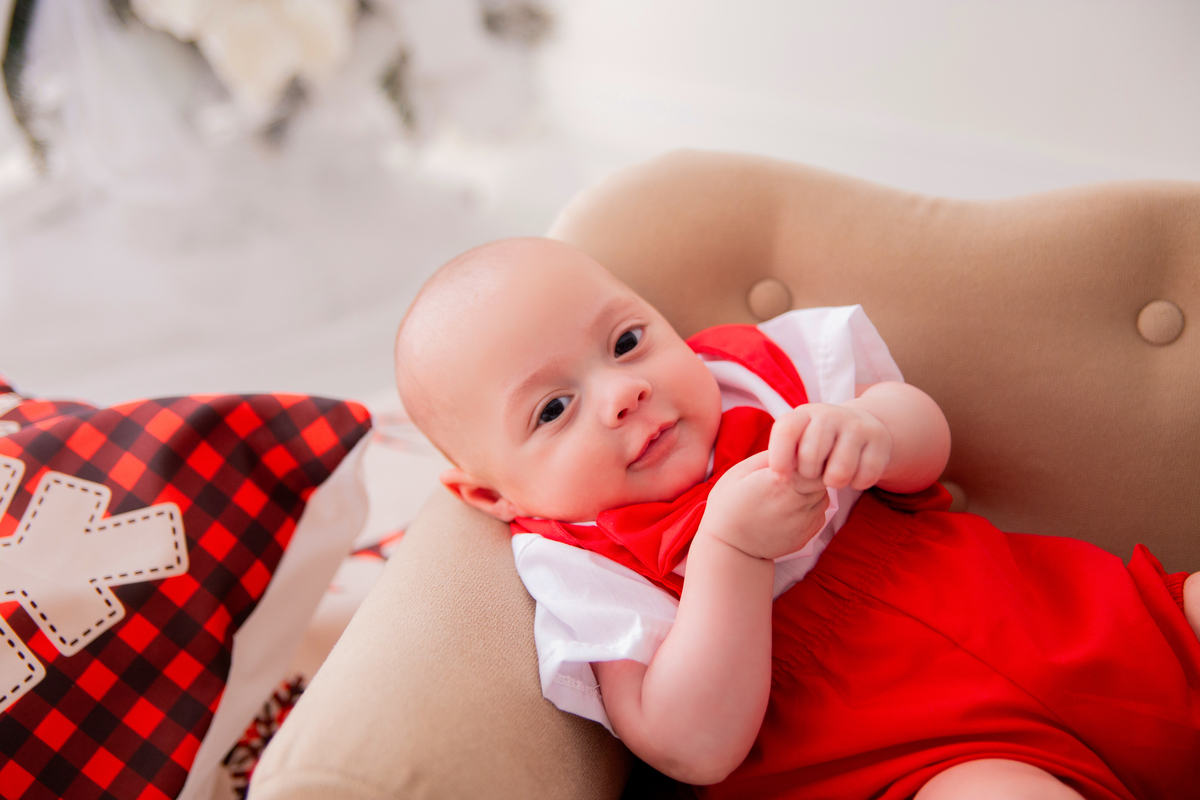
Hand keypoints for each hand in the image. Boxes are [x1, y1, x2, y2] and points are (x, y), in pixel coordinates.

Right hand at [701, 451, 829, 560]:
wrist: (730, 549)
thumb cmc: (729, 507)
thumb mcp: (740, 471)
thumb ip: (770, 455)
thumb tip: (793, 445)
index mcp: (783, 481)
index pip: (815, 458)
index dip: (807, 454)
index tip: (791, 458)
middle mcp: (800, 501)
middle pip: (823, 475)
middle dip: (810, 470)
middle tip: (785, 475)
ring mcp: (807, 520)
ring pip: (823, 493)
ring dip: (810, 489)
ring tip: (784, 493)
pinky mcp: (809, 533)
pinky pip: (818, 511)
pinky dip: (808, 507)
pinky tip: (785, 509)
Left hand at [767, 403, 892, 490]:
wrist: (861, 427)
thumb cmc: (819, 442)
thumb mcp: (797, 442)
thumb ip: (780, 456)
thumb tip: (771, 472)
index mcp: (804, 413)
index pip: (786, 430)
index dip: (779, 458)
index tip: (781, 477)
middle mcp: (830, 413)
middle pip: (810, 456)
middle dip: (809, 474)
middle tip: (814, 472)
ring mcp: (857, 424)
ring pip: (839, 473)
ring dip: (834, 483)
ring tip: (833, 473)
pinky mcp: (879, 438)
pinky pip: (864, 478)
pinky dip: (857, 483)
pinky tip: (855, 472)